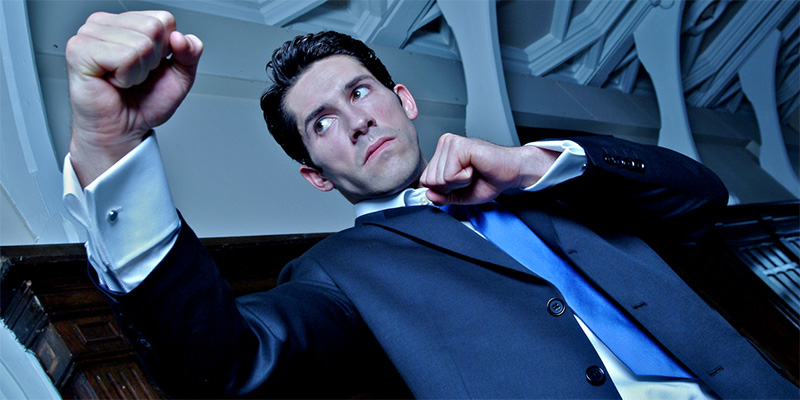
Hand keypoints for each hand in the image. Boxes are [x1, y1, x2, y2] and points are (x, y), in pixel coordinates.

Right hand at [66, 11, 202, 186]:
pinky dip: (126, 76)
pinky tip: (113, 81)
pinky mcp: (79, 50)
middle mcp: (105, 23)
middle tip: (134, 76)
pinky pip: (125, 56)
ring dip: (139, 71)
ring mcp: (89, 34)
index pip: (164, 19)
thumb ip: (190, 53)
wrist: (122, 130)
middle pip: (154, 28)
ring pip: (141, 43)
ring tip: (123, 80)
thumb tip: (182, 38)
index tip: (149, 66)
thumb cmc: (142, 103)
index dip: (167, 49)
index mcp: (126, 23)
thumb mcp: (179, 76)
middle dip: (153, 60)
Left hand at [420, 133, 558, 204]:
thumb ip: (442, 196)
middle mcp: (445, 143)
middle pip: (430, 180)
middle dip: (451, 187)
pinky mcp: (460, 146)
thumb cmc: (490, 179)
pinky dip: (465, 179)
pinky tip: (475, 168)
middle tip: (469, 176)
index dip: (445, 189)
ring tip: (473, 172)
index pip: (426, 180)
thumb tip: (428, 194)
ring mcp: (452, 142)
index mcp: (442, 153)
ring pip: (439, 179)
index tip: (462, 181)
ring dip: (460, 182)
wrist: (512, 172)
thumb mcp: (460, 195)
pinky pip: (450, 175)